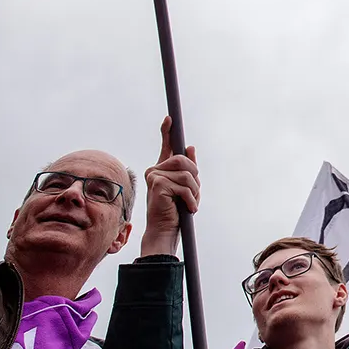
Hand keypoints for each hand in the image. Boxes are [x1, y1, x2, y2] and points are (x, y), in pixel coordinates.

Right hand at [140, 116, 200, 257]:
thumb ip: (188, 169)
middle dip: (195, 177)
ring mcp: (154, 176)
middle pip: (184, 160)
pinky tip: (188, 209)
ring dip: (194, 191)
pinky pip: (184, 186)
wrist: (166, 230)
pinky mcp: (157, 184)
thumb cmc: (177, 210)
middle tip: (193, 195)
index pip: (166, 146)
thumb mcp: (187, 187)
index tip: (169, 118)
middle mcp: (155, 170)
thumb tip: (190, 147)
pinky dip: (192, 199)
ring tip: (189, 203)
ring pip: (187, 174)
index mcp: (162, 169)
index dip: (167, 131)